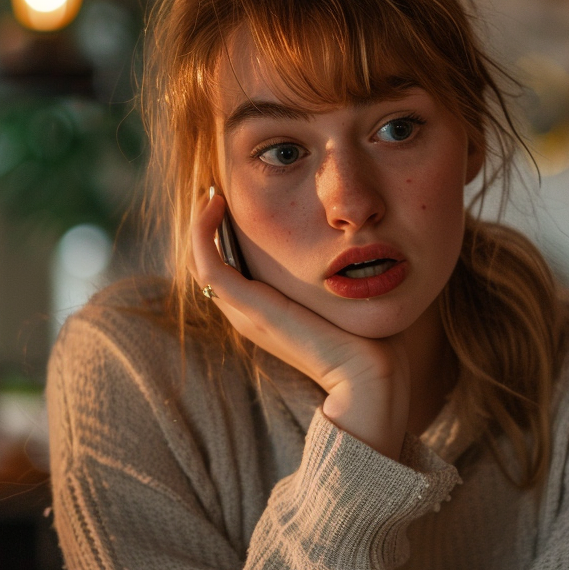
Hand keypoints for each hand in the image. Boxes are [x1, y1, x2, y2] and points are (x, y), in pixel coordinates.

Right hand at [192, 192, 408, 459]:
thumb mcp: (343, 299)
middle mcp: (248, 315)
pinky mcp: (249, 309)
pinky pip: (207, 266)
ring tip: (212, 192)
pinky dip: (202, 234)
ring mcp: (245, 314)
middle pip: (209, 264)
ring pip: (201, 262)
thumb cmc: (369, 343)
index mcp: (267, 315)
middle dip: (208, 226)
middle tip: (216, 191)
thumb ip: (334, 277)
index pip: (230, 272)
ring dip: (199, 225)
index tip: (237, 200)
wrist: (368, 378)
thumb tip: (351, 245)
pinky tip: (214, 203)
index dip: (226, 236)